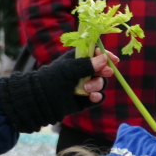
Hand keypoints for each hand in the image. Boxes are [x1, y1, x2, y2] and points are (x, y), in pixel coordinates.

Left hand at [0, 48, 116, 133]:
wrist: (41, 101)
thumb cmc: (52, 80)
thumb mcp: (68, 70)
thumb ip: (86, 64)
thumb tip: (105, 58)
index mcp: (77, 59)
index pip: (95, 54)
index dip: (105, 55)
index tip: (113, 59)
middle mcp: (82, 72)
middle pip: (102, 69)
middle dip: (104, 71)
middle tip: (105, 73)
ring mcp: (85, 85)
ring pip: (101, 83)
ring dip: (97, 85)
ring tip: (86, 89)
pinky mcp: (85, 99)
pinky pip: (98, 97)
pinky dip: (98, 97)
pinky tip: (93, 97)